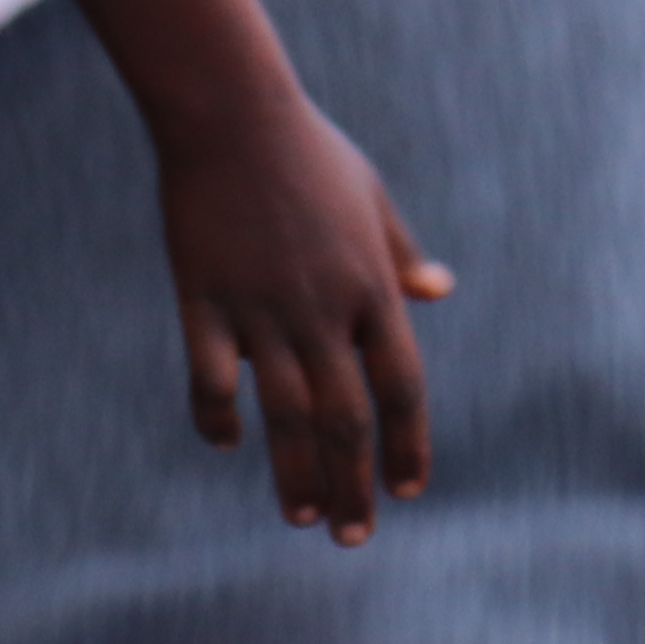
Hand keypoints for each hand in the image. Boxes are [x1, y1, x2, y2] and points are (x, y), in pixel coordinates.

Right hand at [153, 95, 447, 539]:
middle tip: (351, 535)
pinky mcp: (204, 298)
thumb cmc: (305, 149)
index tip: (407, 491)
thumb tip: (440, 290)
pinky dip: (219, 417)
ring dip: (296, 473)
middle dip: (353, 486)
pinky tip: (224, 443)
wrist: (229, 108)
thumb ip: (400, 253)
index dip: (407, 446)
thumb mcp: (369, 198)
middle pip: (348, 419)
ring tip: (300, 517)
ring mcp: (262, 307)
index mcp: (371, 288)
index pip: (402, 388)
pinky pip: (212, 376)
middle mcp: (323, 309)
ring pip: (287, 414)